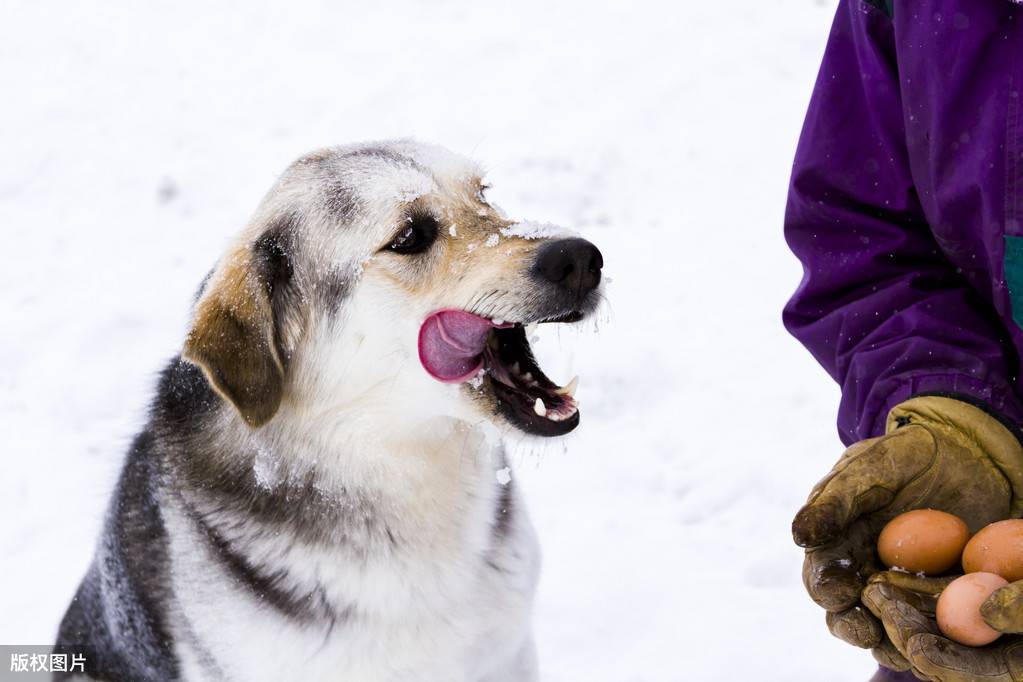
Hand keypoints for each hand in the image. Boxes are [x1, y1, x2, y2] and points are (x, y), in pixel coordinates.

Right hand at [792, 396, 1022, 660]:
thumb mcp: (869, 466)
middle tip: (869, 630)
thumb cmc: (906, 454)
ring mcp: (903, 587)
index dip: (826, 589)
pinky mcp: (942, 595)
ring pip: (890, 626)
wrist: (966, 453)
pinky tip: (942, 635)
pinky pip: (934, 624)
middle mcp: (864, 572)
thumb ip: (835, 500)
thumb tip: (798, 535)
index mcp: (837, 543)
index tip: (838, 592)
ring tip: (907, 641)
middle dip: (856, 626)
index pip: (822, 577)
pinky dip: (935, 634)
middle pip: (850, 613)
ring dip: (894, 638)